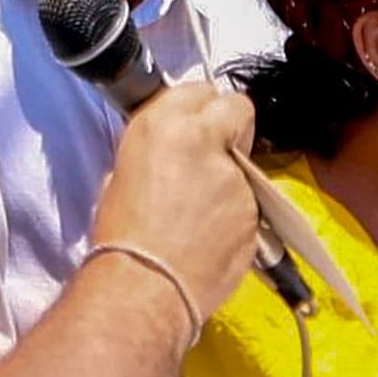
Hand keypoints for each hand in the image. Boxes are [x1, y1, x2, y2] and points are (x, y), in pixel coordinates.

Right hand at [88, 81, 262, 311]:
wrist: (145, 287)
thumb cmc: (121, 235)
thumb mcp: (122, 172)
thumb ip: (158, 147)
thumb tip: (173, 148)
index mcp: (167, 125)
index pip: (201, 89)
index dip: (199, 106)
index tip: (194, 122)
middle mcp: (208, 142)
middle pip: (238, 109)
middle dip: (229, 125)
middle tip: (212, 151)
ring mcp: (239, 179)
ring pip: (246, 162)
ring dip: (229, 177)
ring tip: (198, 212)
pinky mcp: (256, 214)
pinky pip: (249, 204)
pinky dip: (234, 215)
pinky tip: (208, 236)